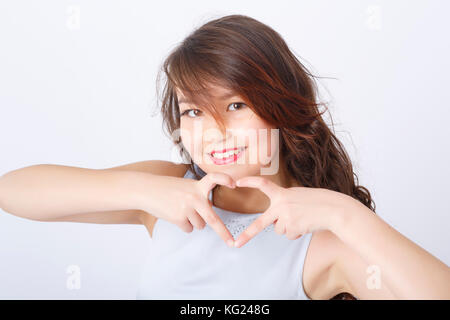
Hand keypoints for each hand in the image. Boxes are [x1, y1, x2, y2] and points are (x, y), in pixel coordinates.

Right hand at [137, 172, 236, 246]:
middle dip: (223, 232)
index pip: (214, 178)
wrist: (146, 190)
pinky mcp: (178, 218)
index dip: (224, 179)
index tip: (234, 184)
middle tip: (231, 242)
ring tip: (181, 210)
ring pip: (199, 225)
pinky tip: (175, 215)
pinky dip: (184, 225)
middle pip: (212, 219)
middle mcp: (194, 197)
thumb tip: (208, 215)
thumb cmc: (167, 188)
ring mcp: (186, 208)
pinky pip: (188, 229)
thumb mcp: (186, 185)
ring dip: (193, 222)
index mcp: (197, 186)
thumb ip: (199, 195)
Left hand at [233, 176, 348, 247]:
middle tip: (237, 243)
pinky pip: (289, 235)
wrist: (333, 209)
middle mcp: (281, 205)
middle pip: (261, 223)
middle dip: (248, 234)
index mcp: (282, 193)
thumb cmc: (317, 201)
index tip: (237, 182)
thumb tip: (275, 222)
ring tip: (302, 219)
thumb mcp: (297, 195)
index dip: (249, 182)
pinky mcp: (293, 228)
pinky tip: (306, 224)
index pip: (263, 184)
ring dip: (289, 227)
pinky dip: (297, 233)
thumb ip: (283, 203)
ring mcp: (286, 218)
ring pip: (279, 230)